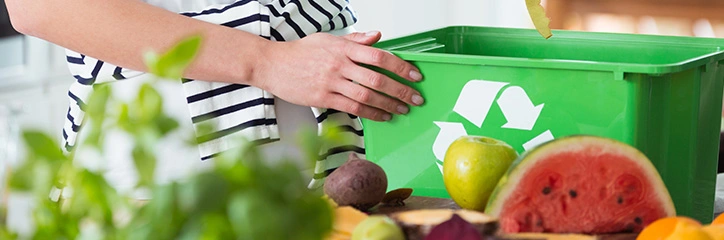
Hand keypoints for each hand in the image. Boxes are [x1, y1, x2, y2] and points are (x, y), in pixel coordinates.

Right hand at [254, 31, 423, 120]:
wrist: (273, 64)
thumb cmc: (300, 52)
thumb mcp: (328, 39)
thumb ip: (355, 40)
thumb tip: (377, 36)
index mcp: (344, 48)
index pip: (379, 56)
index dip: (400, 67)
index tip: (414, 75)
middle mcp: (340, 64)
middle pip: (377, 79)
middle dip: (401, 90)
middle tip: (416, 98)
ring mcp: (332, 82)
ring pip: (367, 96)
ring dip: (389, 104)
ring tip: (403, 109)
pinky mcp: (324, 98)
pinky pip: (352, 108)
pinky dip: (371, 113)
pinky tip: (382, 116)